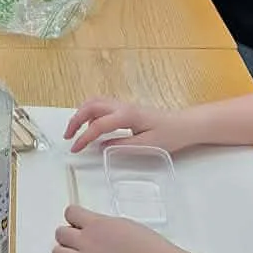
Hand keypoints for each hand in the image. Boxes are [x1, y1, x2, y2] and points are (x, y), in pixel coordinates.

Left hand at [53, 206, 169, 252]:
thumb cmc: (147, 245)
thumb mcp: (122, 223)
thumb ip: (101, 224)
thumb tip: (90, 226)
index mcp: (97, 224)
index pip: (70, 213)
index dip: (73, 216)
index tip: (77, 219)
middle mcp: (88, 243)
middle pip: (60, 233)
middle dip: (67, 233)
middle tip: (77, 236)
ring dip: (63, 250)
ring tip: (75, 251)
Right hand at [64, 98, 198, 155]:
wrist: (185, 125)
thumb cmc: (170, 135)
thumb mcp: (147, 145)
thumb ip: (122, 145)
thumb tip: (101, 146)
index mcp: (127, 116)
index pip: (98, 125)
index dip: (84, 138)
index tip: (75, 149)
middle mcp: (122, 106)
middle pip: (91, 106)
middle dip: (75, 119)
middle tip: (68, 136)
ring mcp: (124, 105)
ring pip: (95, 102)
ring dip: (81, 114)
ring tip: (75, 131)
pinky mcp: (126, 108)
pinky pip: (102, 105)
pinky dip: (90, 113)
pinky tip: (92, 126)